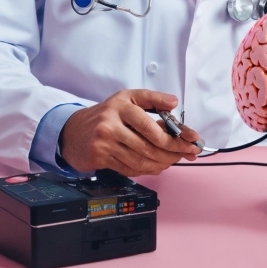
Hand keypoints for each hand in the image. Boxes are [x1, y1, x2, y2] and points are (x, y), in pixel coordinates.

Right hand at [59, 89, 201, 175]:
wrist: (74, 131)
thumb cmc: (107, 114)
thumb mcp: (128, 98)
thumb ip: (152, 99)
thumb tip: (174, 102)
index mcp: (122, 104)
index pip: (151, 122)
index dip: (175, 132)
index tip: (192, 138)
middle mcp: (112, 122)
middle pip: (150, 143)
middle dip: (174, 151)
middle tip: (189, 152)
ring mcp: (105, 142)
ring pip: (142, 159)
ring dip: (163, 162)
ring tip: (175, 160)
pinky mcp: (101, 157)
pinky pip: (130, 168)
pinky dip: (148, 169)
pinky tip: (158, 166)